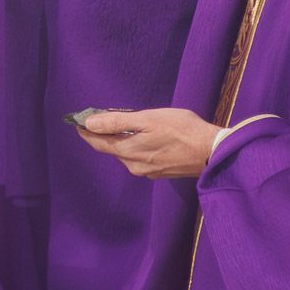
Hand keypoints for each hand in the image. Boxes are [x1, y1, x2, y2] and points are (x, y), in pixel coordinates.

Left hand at [76, 108, 218, 179]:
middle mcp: (133, 166)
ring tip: (123, 125)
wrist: (211, 151)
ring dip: (121, 140)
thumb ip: (117, 122)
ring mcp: (147, 171)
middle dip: (104, 134)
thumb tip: (89, 123)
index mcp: (127, 152)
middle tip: (100, 118)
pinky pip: (139, 158)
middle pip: (112, 148)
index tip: (77, 121)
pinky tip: (144, 137)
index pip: (98, 143)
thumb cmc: (181, 130)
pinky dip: (135, 147)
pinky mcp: (159, 172)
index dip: (86, 131)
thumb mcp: (147, 120)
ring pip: (126, 154)